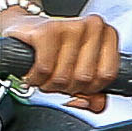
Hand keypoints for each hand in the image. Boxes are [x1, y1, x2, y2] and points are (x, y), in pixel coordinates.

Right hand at [0, 8, 120, 101]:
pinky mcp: (46, 30)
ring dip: (49, 84)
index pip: (106, 75)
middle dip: (67, 87)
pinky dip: (36, 78)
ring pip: (63, 76)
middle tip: (57, 78)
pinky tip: (34, 72)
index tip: (79, 84)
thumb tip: (95, 104)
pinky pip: (44, 69)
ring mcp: (70, 26)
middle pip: (84, 78)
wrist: (25, 31)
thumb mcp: (79, 72)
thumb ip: (94, 94)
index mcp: (107, 34)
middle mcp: (92, 26)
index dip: (90, 88)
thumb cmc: (55, 50)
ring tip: (45, 75)